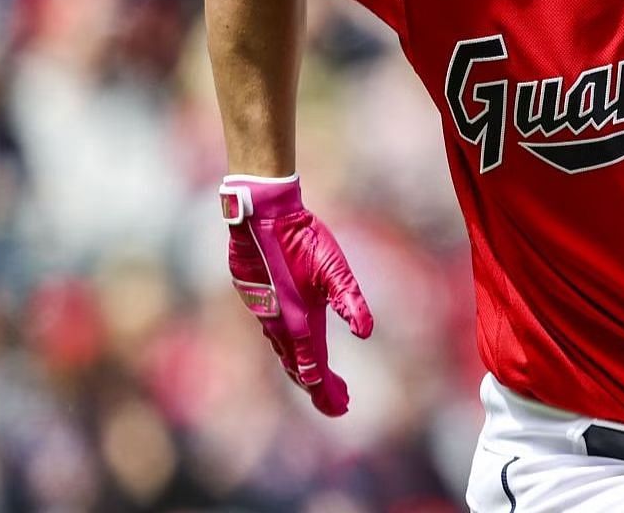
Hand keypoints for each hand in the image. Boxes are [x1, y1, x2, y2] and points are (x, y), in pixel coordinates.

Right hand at [220, 175, 373, 415]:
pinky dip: (288, 349)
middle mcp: (279, 325)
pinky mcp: (257, 299)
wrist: (261, 215)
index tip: (342, 407)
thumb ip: (350, 301)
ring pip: (283, 352)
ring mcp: (265, 313)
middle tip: (338, 403)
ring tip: (318, 382)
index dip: (328, 391)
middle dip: (318, 388)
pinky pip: (274, 335)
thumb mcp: (334, 269)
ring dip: (301, 369)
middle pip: (298, 367)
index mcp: (299, 322)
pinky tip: (294, 347)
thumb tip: (366, 332)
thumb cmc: (301, 240)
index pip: (314, 369)